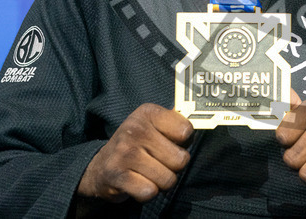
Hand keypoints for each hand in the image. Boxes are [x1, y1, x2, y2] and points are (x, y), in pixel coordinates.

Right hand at [76, 103, 193, 202]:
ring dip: (161, 182)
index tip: (171, 142)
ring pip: (167, 179)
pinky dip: (147, 192)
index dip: (183, 142)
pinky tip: (138, 182)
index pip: (186, 131)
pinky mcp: (118, 176)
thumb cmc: (136, 145)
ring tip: (148, 172)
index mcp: (148, 112)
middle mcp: (135, 129)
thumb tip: (204, 122)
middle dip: (173, 167)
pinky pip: (150, 192)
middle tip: (159, 162)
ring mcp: (125, 153)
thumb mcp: (153, 126)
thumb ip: (176, 124)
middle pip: (180, 160)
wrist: (101, 166)